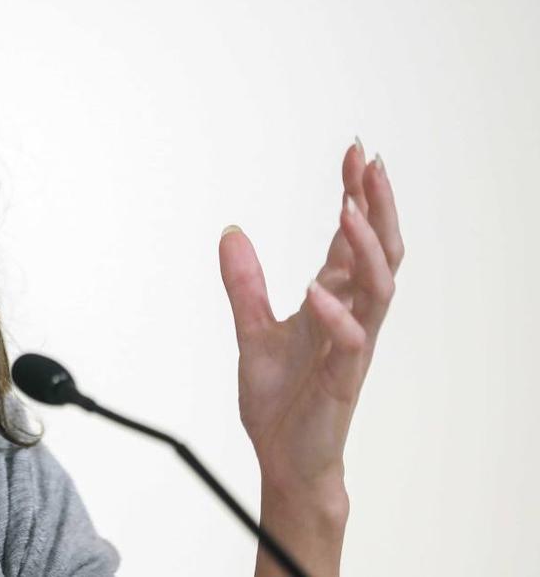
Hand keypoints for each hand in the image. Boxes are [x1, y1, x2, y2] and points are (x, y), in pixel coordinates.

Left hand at [219, 139, 403, 502]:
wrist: (284, 459)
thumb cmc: (280, 400)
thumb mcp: (251, 329)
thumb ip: (244, 283)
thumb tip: (230, 232)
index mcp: (333, 301)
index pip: (351, 239)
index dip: (354, 195)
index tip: (352, 153)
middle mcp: (350, 316)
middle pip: (381, 251)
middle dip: (377, 205)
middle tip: (368, 162)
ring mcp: (351, 346)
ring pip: (379, 288)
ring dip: (366, 248)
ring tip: (347, 210)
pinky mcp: (341, 379)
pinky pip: (351, 342)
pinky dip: (336, 314)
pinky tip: (316, 290)